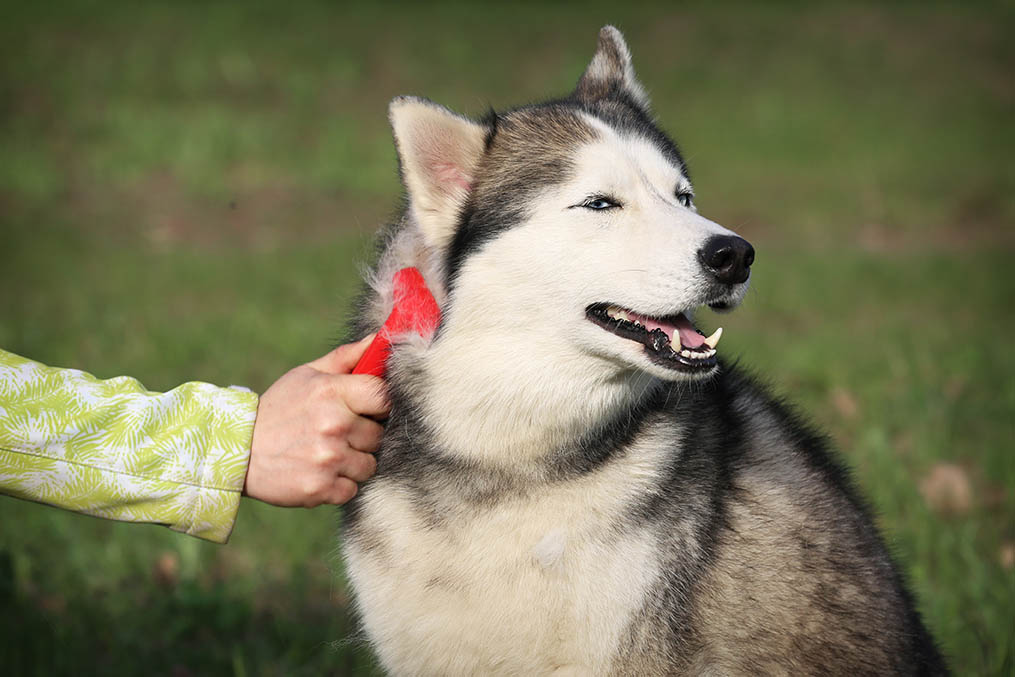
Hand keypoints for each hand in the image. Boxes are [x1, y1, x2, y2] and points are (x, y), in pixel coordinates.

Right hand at [243, 336, 389, 506]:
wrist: (237, 451)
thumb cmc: (278, 408)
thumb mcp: (307, 375)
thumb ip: (346, 358)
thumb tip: (380, 340)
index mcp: (332, 392)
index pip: (384, 397)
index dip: (379, 405)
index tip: (367, 409)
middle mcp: (334, 425)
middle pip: (379, 435)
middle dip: (363, 436)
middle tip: (337, 434)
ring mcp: (328, 458)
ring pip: (369, 465)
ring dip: (353, 462)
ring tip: (326, 453)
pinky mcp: (321, 488)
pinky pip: (352, 489)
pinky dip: (339, 485)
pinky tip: (318, 472)